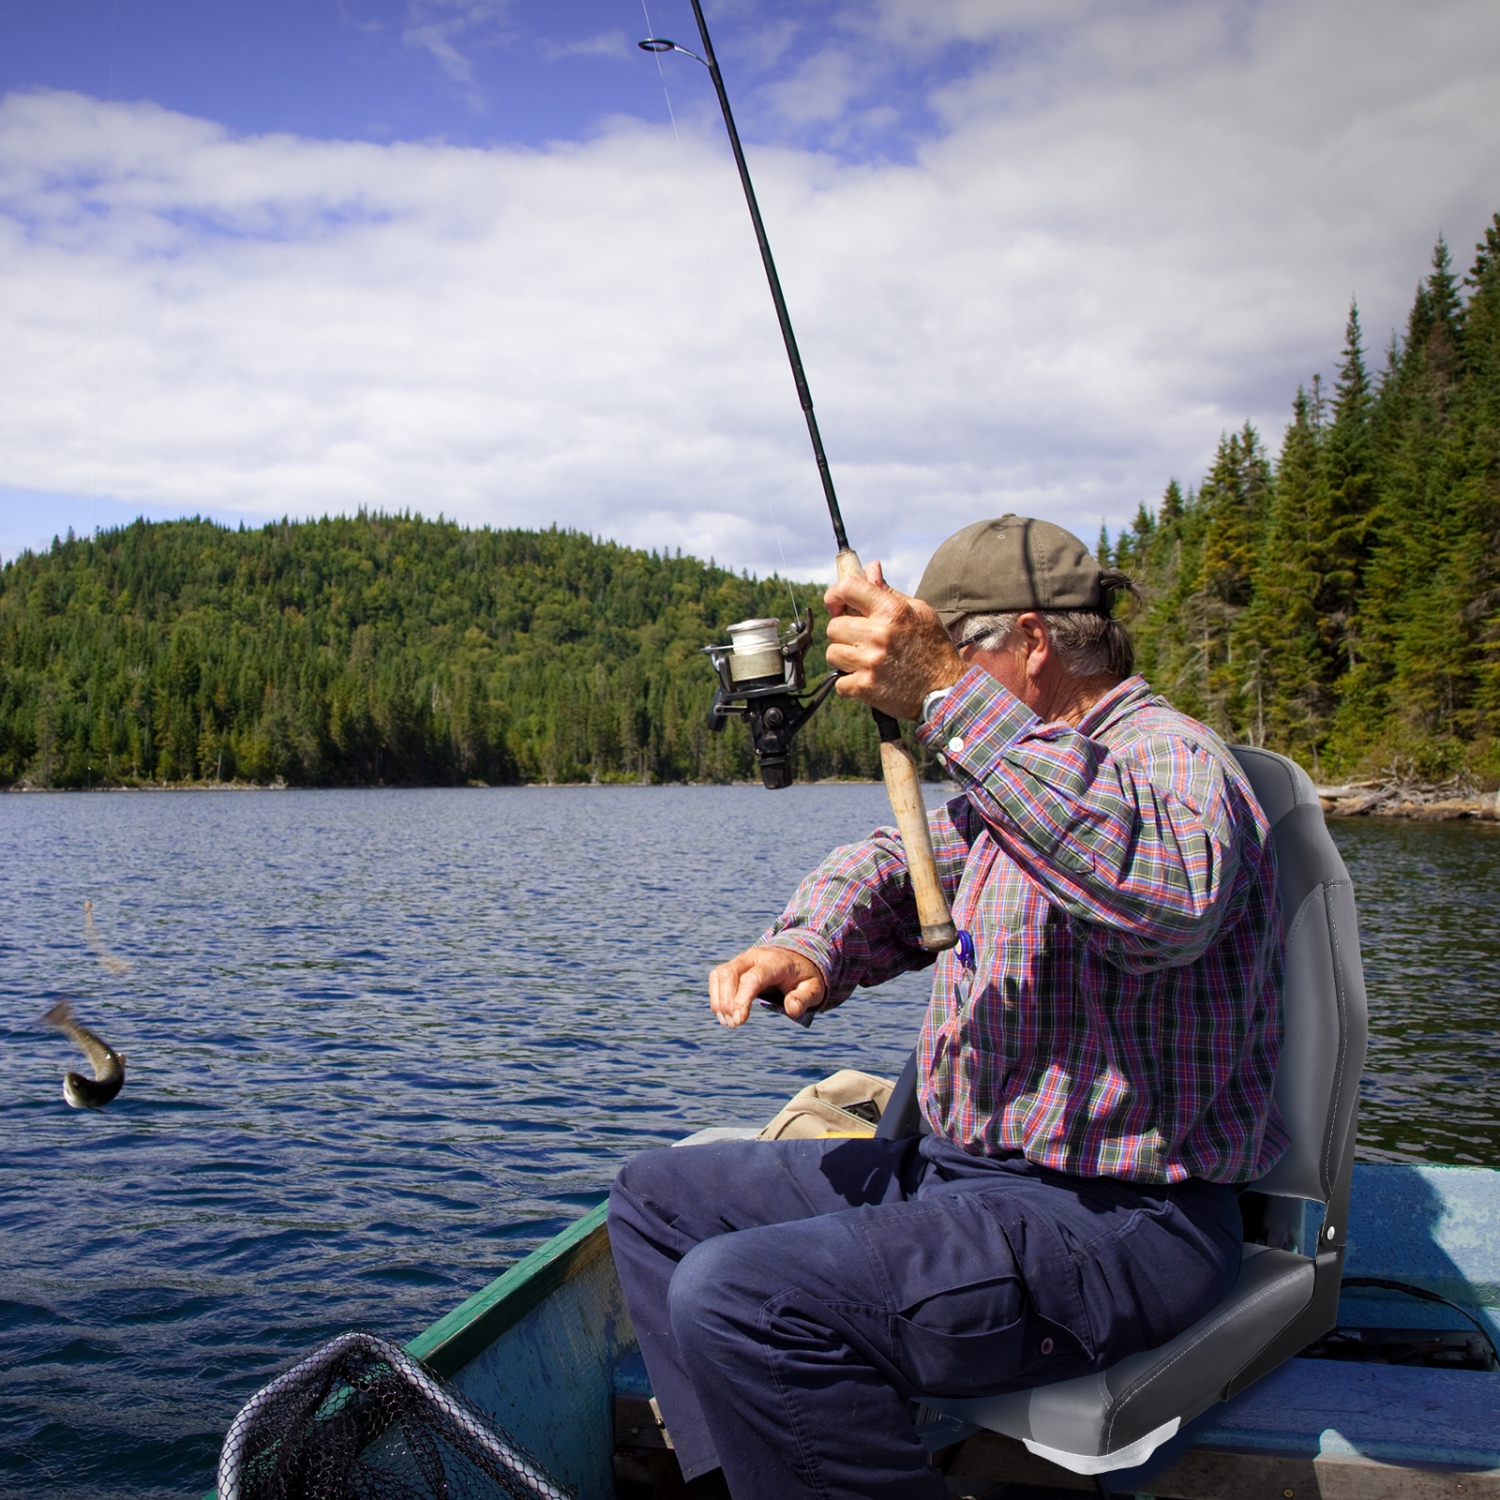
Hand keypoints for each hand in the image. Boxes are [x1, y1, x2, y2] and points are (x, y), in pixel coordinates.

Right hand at [708, 946, 825, 1028]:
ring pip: (720, 974)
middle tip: (733, 1025)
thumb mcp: (813, 989)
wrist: (797, 959)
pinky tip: (723, 1013)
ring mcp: (742, 958)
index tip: (739, 1021)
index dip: (742, 1000)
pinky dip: (715, 995)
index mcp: (775, 962)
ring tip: (727, 1022)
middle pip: (730, 973)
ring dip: (718, 1000)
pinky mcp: (734, 964)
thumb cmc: (804, 978)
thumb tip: (791, 1009)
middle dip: (726, 1001)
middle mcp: (755, 956)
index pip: (752, 978)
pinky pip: (717, 976)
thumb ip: (804, 999)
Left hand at [824, 560, 964, 719]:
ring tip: (866, 661)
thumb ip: (888, 592)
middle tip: (861, 641)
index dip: (835, 595)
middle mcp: (879, 634)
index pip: (847, 588)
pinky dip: (849, 684)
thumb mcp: (919, 612)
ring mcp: (871, 662)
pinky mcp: (866, 688)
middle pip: (834, 626)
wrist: (946, 689)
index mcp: (892, 611)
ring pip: (832, 653)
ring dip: (845, 658)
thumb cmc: (932, 648)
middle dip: (844, 633)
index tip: (837, 605)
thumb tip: (870, 568)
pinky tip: (867, 680)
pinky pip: (839, 683)